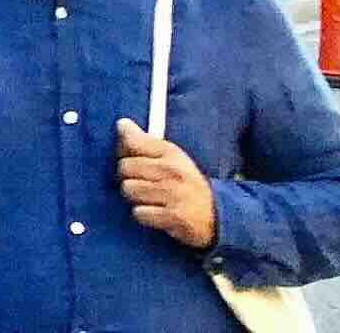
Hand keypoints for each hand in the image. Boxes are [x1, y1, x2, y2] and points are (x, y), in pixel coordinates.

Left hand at [114, 121, 217, 251]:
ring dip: (134, 197)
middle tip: (140, 182)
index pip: (132, 141)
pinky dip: (143, 215)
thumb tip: (121, 123)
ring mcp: (173, 194)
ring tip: (148, 198)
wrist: (217, 215)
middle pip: (124, 167)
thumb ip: (145, 141)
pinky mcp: (173, 217)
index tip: (128, 156)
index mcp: (170, 152)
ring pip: (129, 190)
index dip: (122, 150)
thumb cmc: (187, 183)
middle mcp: (171, 170)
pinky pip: (139, 213)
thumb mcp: (172, 157)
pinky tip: (155, 213)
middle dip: (127, 176)